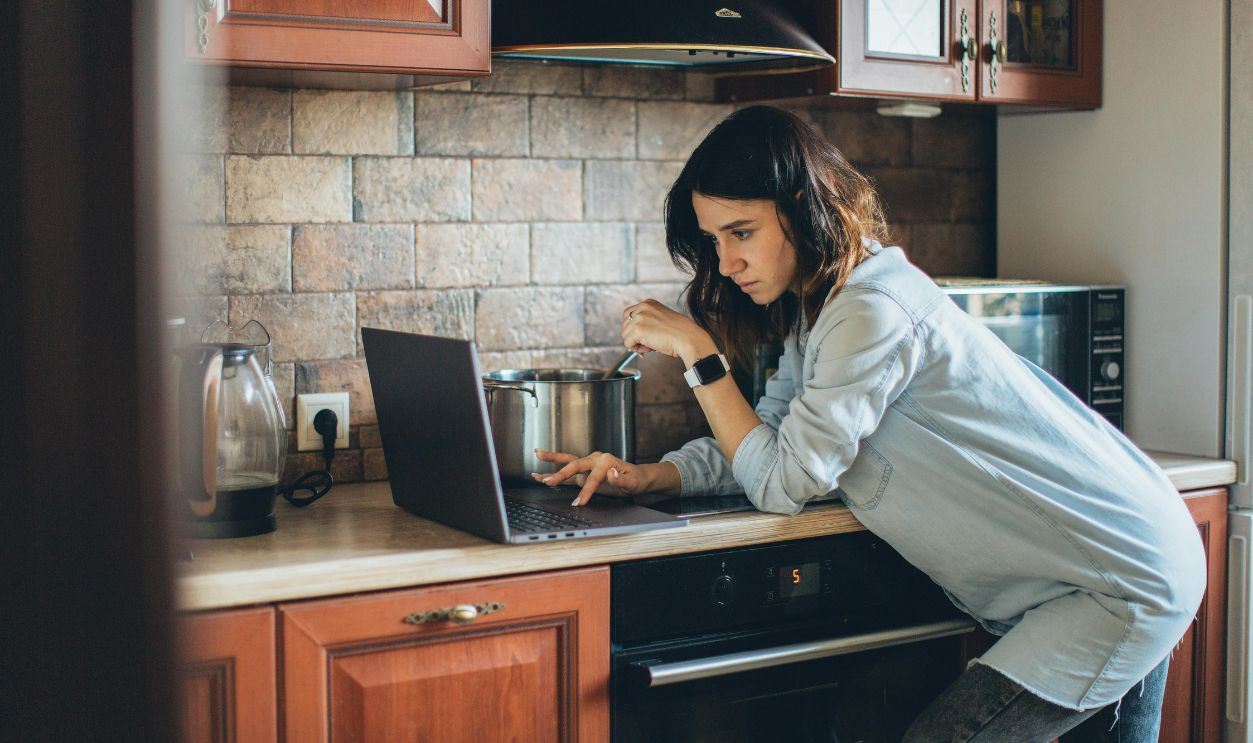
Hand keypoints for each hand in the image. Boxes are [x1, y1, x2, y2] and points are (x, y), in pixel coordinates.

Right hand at [532, 449, 649, 505]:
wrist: (637, 476)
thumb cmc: (635, 479)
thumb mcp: (633, 482)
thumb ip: (621, 479)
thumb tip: (611, 473)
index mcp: (607, 461)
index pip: (593, 477)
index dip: (586, 491)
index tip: (579, 503)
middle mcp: (595, 459)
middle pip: (575, 464)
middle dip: (561, 473)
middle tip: (548, 482)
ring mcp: (588, 463)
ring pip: (568, 460)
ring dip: (552, 458)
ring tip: (537, 454)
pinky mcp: (583, 471)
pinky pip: (567, 469)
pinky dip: (553, 469)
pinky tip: (540, 471)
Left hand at [621, 299, 717, 365]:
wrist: (689, 338)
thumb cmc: (680, 333)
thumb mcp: (661, 319)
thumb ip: (647, 321)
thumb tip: (632, 335)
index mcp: (648, 303)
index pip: (628, 314)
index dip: (634, 328)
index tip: (646, 335)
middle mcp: (642, 307)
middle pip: (625, 325)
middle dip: (634, 336)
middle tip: (650, 341)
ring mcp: (639, 318)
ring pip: (625, 335)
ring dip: (637, 343)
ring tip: (652, 344)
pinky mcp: (638, 329)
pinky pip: (628, 344)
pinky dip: (637, 349)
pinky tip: (651, 347)